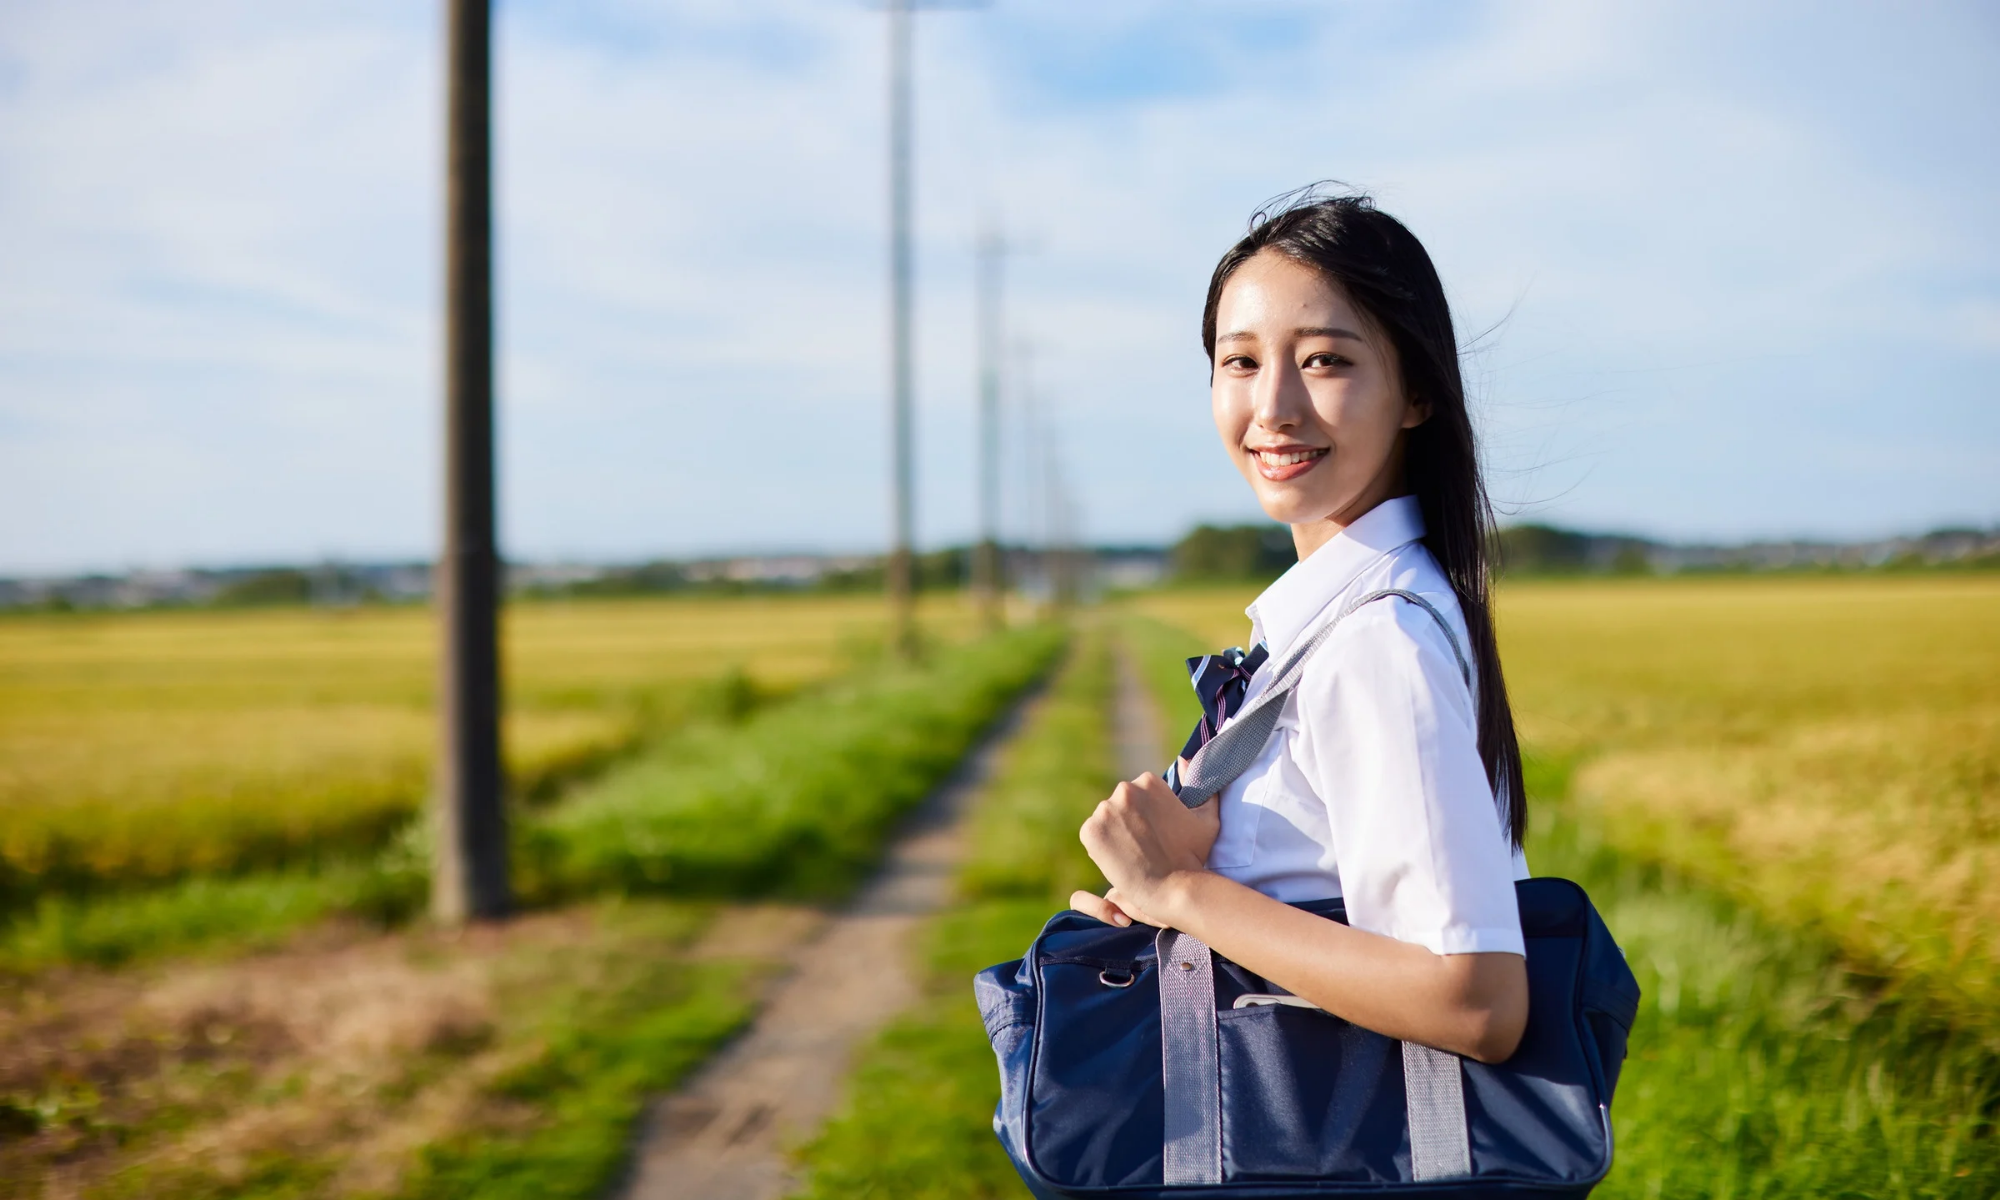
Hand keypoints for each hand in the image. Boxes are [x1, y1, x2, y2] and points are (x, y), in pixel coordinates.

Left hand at [1069, 772, 1218, 928]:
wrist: (1171, 888)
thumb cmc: (1192, 857)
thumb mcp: (1207, 819)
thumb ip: (1203, 790)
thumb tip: (1186, 761)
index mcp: (1148, 781)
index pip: (1139, 794)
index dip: (1147, 816)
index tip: (1157, 834)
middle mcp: (1124, 789)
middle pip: (1121, 804)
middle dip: (1129, 822)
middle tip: (1144, 846)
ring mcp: (1104, 810)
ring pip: (1106, 820)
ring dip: (1115, 833)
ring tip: (1133, 854)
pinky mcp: (1090, 830)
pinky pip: (1092, 835)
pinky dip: (1101, 847)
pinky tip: (1119, 860)